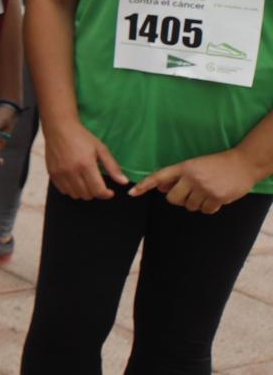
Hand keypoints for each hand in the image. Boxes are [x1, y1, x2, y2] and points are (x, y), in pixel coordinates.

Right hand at [42, 117, 126, 199]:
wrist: (59, 128)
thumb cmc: (82, 137)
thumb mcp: (101, 149)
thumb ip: (113, 167)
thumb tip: (123, 182)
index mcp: (86, 165)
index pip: (98, 190)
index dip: (106, 195)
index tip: (110, 192)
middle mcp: (71, 171)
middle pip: (87, 195)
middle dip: (96, 193)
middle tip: (98, 185)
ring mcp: (60, 173)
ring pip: (75, 195)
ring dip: (83, 192)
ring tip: (86, 183)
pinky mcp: (52, 173)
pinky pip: (63, 190)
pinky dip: (71, 189)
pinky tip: (75, 181)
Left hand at [130, 149, 263, 212]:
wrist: (243, 163)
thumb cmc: (216, 164)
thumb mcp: (194, 165)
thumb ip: (177, 176)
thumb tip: (161, 190)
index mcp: (184, 167)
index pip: (159, 176)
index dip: (144, 185)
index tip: (131, 193)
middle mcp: (192, 177)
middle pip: (173, 199)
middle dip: (179, 199)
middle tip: (190, 192)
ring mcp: (204, 188)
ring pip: (190, 206)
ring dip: (196, 203)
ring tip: (206, 191)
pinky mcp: (217, 197)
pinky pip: (205, 211)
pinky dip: (209, 207)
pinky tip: (215, 196)